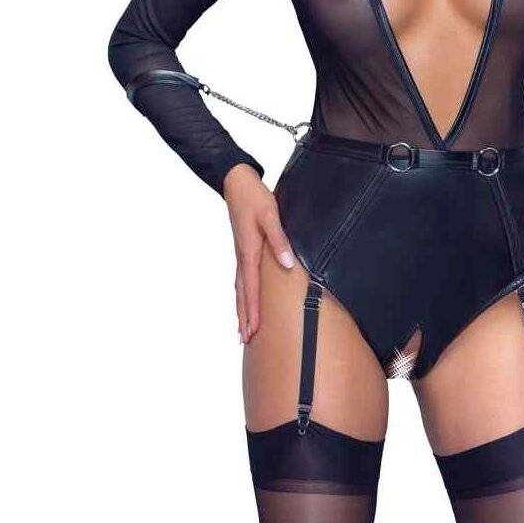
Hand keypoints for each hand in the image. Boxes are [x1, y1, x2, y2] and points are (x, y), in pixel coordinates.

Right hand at [223, 163, 295, 344]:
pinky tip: (244, 298)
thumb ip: (279, 239)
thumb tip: (286, 264)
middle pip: (242, 293)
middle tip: (245, 339)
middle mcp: (242, 256)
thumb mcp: (271, 215)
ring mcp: (240, 253)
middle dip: (244, 316)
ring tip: (242, 328)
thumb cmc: (255, 198)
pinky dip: (241, 293)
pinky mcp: (242, 248)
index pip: (251, 288)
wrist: (237, 183)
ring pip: (239, 287)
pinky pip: (241, 277)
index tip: (253, 330)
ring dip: (241, 308)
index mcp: (249, 251)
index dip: (253, 310)